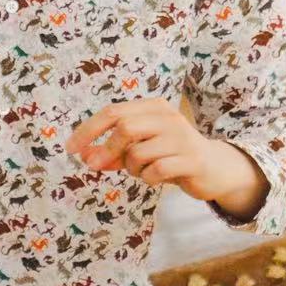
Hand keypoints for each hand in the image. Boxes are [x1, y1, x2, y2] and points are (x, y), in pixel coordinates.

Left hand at [66, 98, 269, 218]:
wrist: (214, 168)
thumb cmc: (170, 155)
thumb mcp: (140, 150)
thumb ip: (114, 152)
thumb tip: (86, 157)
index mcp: (154, 107)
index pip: (113, 112)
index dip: (88, 131)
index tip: (71, 149)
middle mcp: (168, 117)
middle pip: (124, 128)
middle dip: (106, 151)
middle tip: (97, 167)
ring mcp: (181, 137)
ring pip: (138, 153)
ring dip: (132, 169)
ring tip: (143, 172)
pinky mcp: (192, 159)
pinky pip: (156, 170)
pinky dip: (149, 179)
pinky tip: (157, 179)